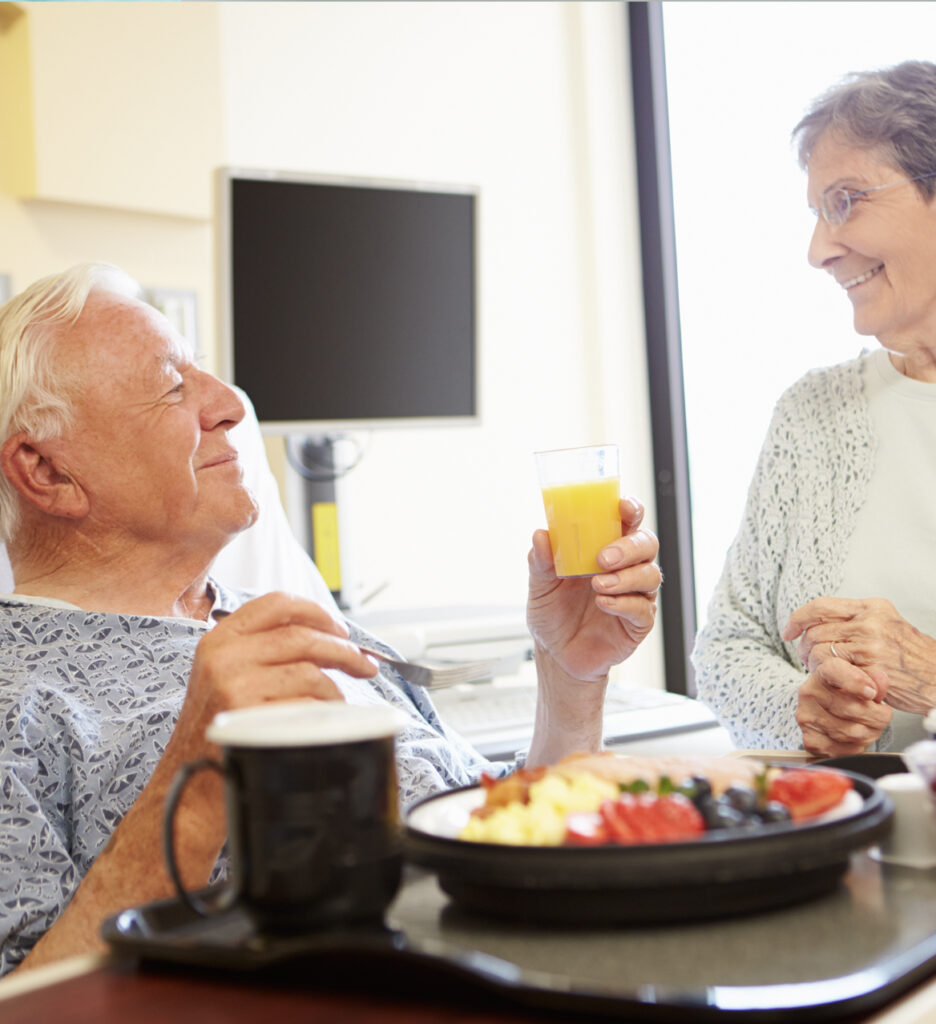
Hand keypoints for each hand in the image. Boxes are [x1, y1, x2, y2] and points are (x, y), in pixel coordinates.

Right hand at [176, 592, 376, 755]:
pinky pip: (307, 705)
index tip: (340, 628)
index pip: (277, 603)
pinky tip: (324, 720)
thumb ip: (263, 649)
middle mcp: (224, 657)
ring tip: (338, 701)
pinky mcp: (251, 718)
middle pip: (302, 637)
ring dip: (336, 687)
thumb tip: (329, 637)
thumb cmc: (217, 730)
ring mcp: (235, 687)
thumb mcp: (225, 675)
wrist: (190, 788)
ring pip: (310, 671)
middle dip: (343, 650)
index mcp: (219, 639)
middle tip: (364, 665)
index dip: (317, 611)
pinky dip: (325, 712)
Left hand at [526, 497, 660, 682]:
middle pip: (647, 544)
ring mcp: (636, 595)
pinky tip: (604, 604)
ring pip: (650, 575)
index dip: (632, 510)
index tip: (624, 507)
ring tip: (597, 585)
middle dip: (629, 547)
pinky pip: (643, 609)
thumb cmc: (553, 614)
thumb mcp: (540, 586)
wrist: (556, 655)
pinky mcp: (638, 623)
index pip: (627, 522)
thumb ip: (540, 561)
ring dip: (625, 577)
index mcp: (604, 549)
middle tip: (603, 558)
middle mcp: (625, 568)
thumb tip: (541, 535)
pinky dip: (624, 603)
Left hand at [783, 596, 935, 714]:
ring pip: (818, 651)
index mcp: (872, 607)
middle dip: (803, 648)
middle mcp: (870, 621)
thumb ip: (855, 620)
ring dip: (813, 665)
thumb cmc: (911, 657)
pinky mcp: (870, 668)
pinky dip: (826, 677)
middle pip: (815, 631)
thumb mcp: (886, 625)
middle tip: (807, 660)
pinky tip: (834, 681)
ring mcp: (870, 644)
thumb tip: (814, 624)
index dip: (798, 619)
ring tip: (822, 672)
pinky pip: (831, 670)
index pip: (821, 605)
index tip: (789, 632)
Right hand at [796, 656, 891, 756]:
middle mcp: (810, 694)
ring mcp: (807, 718)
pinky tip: (856, 737)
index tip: (872, 692)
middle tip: (881, 714)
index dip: (856, 682)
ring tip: (869, 725)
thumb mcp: (863, 677)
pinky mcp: (811, 741)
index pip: (834, 671)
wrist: (829, 708)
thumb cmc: (848, 692)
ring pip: (853, 732)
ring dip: (871, 733)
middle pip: (852, 708)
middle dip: (878, 716)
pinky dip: (858, 747)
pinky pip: (846, 750)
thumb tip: (880, 680)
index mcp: (822, 672)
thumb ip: (874, 677)